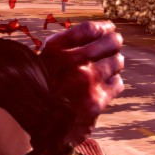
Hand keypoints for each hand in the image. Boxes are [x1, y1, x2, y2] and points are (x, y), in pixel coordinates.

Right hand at [40, 21, 125, 145]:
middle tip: (112, 49)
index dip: (104, 28)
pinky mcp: (95, 101)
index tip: (108, 29)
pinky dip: (113, 84)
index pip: (90, 29)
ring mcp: (86, 82)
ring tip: (104, 72)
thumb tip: (102, 30)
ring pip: (117, 62)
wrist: (37, 126)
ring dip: (114, 65)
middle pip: (111, 42)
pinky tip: (102, 89)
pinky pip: (117, 83)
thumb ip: (66, 46)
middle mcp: (72, 63)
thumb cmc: (42, 92)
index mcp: (55, 50)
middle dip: (114, 44)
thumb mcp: (44, 61)